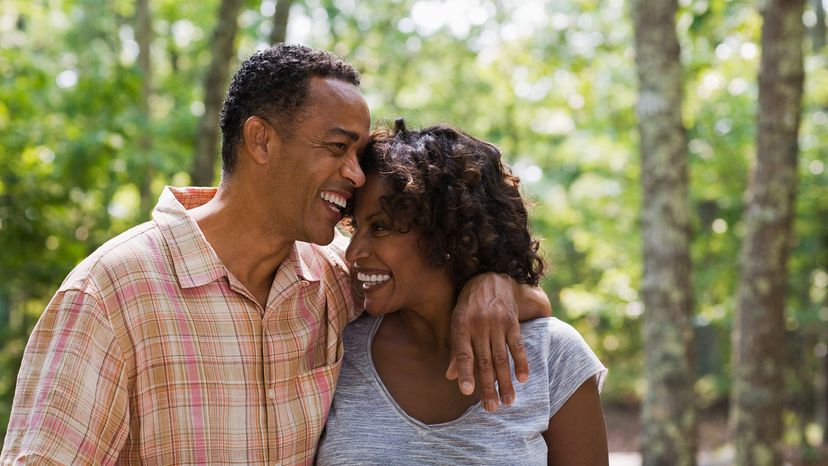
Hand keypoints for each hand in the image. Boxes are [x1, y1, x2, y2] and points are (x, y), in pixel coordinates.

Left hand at [446, 273, 529, 412]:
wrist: (491, 278)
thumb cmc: (469, 305)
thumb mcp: (456, 321)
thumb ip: (456, 350)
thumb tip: (451, 377)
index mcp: (461, 325)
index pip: (463, 353)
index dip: (465, 372)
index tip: (467, 392)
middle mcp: (479, 325)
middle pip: (484, 361)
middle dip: (488, 386)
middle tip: (492, 408)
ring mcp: (497, 324)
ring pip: (502, 358)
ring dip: (505, 381)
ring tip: (508, 401)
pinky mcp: (512, 322)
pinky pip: (517, 345)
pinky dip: (521, 363)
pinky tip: (523, 379)